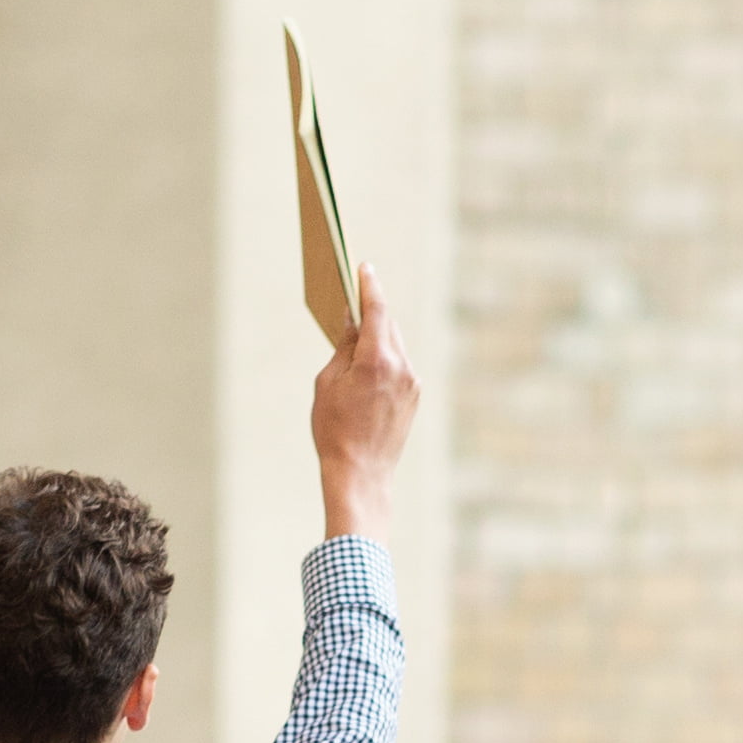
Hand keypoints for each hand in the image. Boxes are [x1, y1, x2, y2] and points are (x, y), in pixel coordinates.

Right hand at [314, 271, 421, 530]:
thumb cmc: (335, 430)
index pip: (377, 310)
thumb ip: (343, 347)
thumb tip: (351, 321)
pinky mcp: (414, 397)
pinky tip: (368, 361)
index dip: (369, 286)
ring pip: (395, 346)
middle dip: (372, 311)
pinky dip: (385, 357)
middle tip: (354, 297)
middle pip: (388, 326)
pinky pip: (400, 366)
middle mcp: (402, 368)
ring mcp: (412, 383)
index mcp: (377, 360)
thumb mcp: (328, 382)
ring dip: (378, 336)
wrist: (361, 474)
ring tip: (358, 330)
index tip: (363, 268)